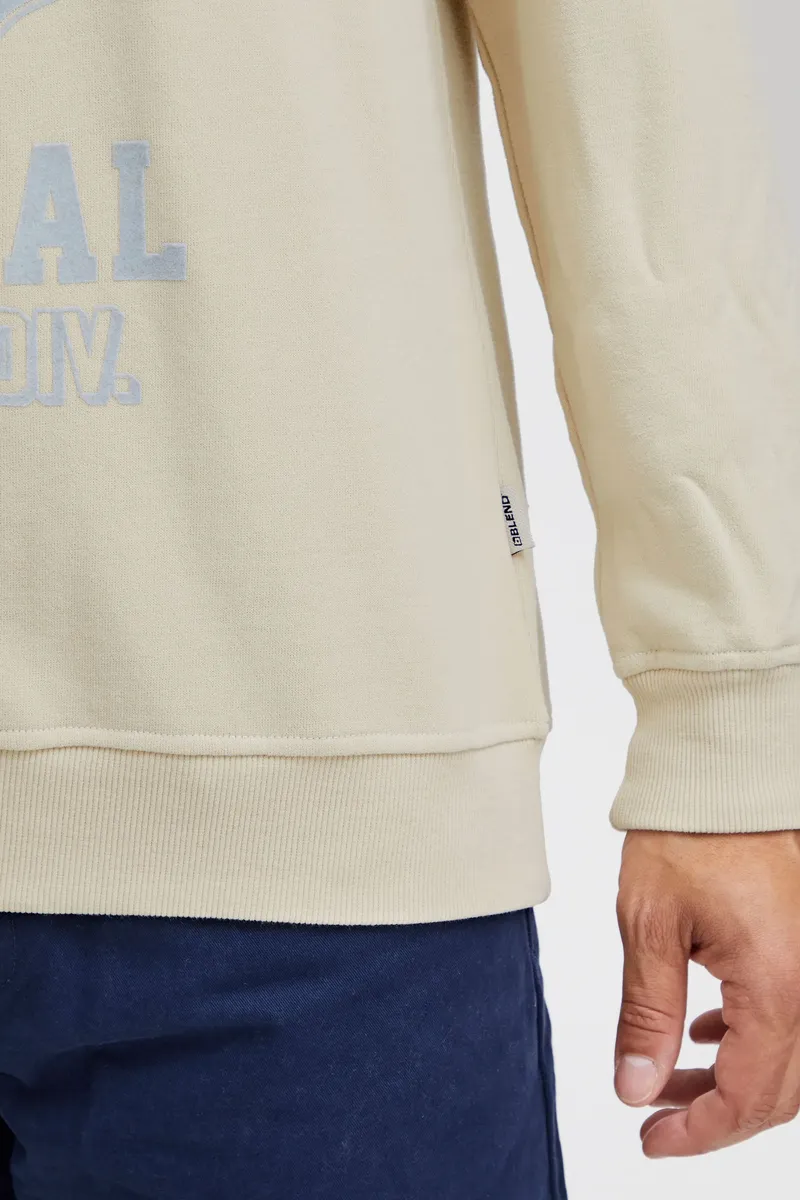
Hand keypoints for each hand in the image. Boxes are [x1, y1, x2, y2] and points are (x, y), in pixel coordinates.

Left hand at [613, 828, 799, 1156]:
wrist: (727, 773)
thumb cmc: (690, 832)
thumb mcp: (651, 925)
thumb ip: (647, 1014)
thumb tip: (636, 1085)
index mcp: (774, 985)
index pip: (747, 1097)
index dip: (699, 1131)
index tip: (651, 1139)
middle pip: (777, 1089)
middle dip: (714, 1114)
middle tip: (656, 1119)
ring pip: (786, 1056)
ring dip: (733, 1078)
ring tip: (672, 1079)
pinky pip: (788, 1014)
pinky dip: (748, 1037)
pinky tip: (706, 1031)